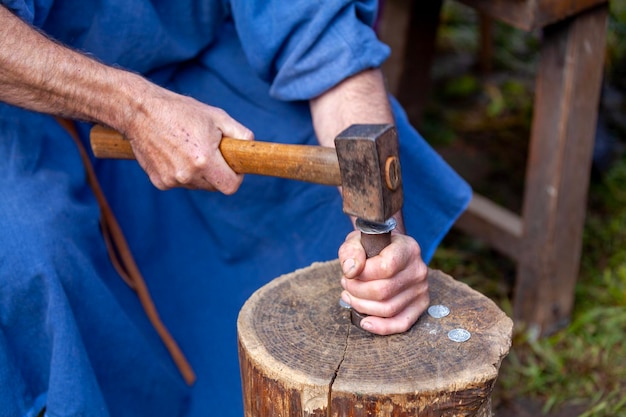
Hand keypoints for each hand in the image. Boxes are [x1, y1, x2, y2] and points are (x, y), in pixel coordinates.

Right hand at [123, 81, 253, 192]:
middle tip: (210, 151)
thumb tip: (251, 148)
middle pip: (215, 187)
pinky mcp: (159, 182)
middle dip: (218, 173)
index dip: (236, 176)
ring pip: (197, 185)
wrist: (139, 111)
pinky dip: (182, 172)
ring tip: (188, 148)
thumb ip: (240, 134)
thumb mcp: (216, 116)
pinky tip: (174, 153)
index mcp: (205, 160)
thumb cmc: (181, 111)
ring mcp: (171, 180)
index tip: (233, 166)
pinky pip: (180, 183)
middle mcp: (187, 174)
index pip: (230, 186)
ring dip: (199, 172)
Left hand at [338, 230, 428, 334]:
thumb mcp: (357, 241)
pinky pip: (402, 323)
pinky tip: (365, 322)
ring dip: (362, 306)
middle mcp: (418, 269)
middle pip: (383, 291)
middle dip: (356, 291)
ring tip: (350, 295)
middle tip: (346, 284)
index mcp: (407, 249)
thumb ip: (351, 252)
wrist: (387, 250)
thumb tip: (351, 271)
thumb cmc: (371, 246)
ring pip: (389, 309)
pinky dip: (382, 327)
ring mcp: (421, 289)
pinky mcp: (420, 305)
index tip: (349, 273)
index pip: (385, 267)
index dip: (361, 274)